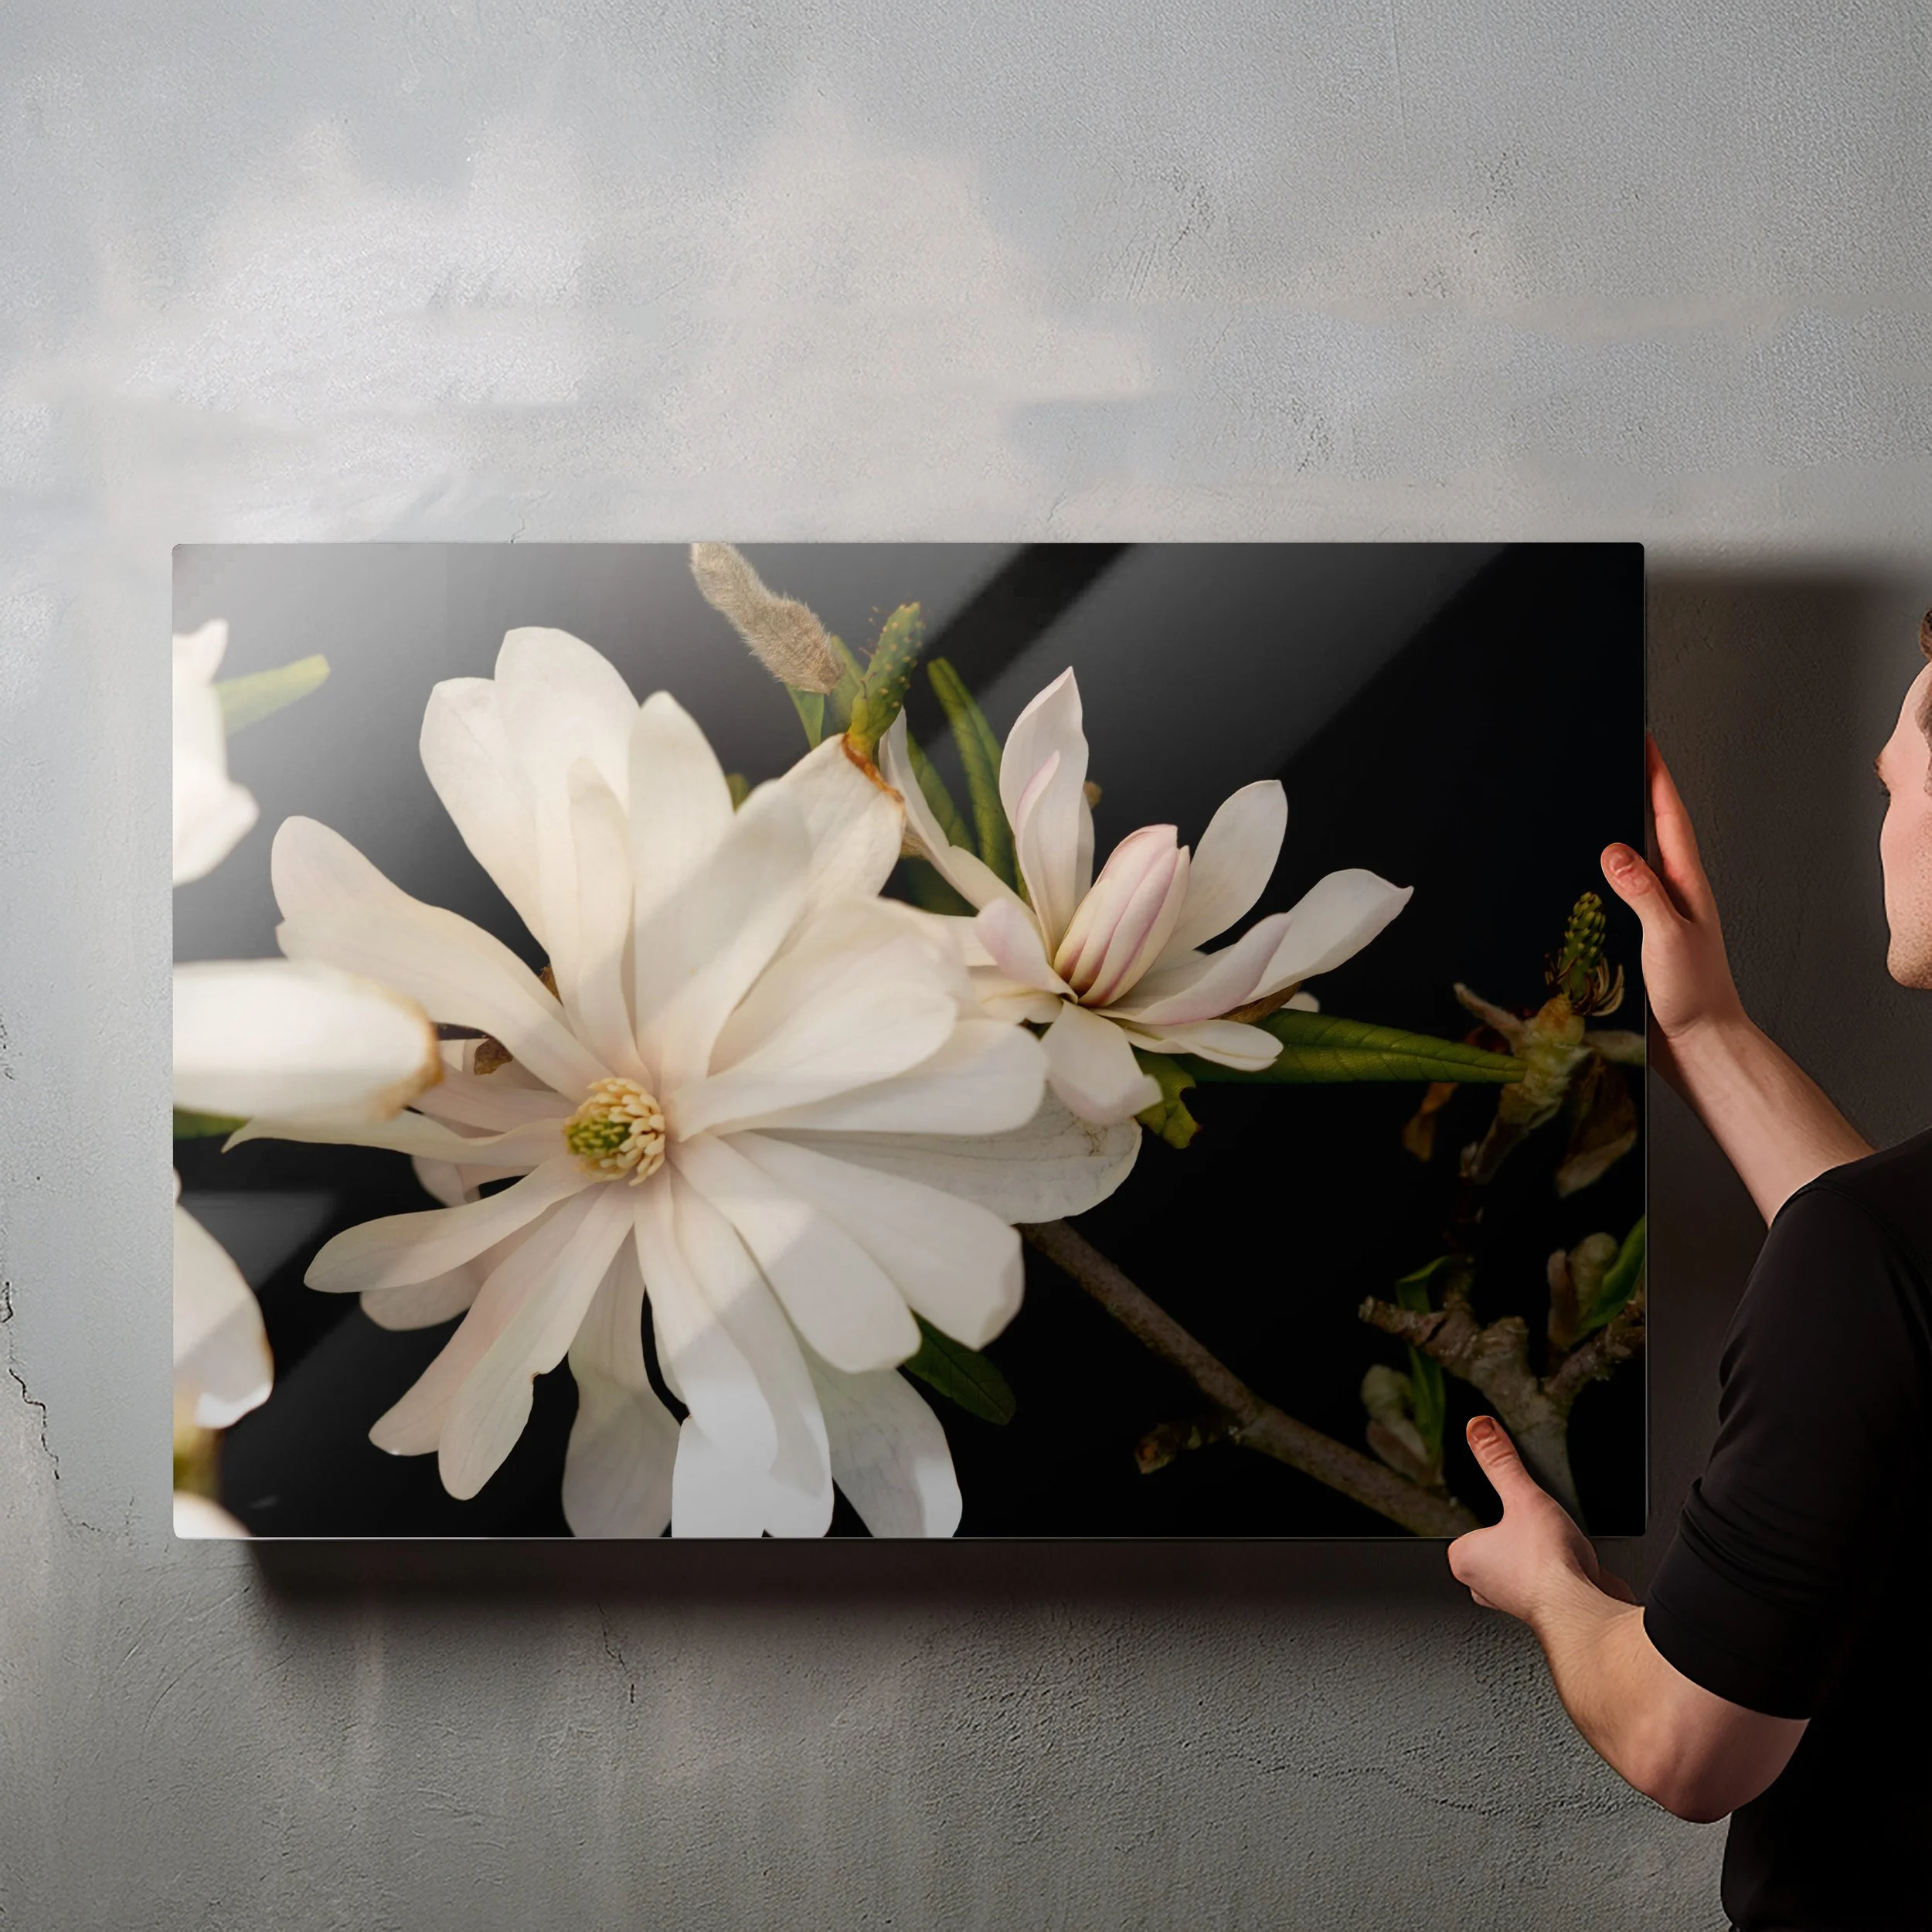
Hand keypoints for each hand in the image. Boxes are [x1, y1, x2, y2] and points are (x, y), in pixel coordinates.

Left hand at [1446, 1417, 1635, 1621]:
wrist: (1584, 1613)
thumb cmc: (1547, 1567)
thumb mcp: (1522, 1496)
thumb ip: (1500, 1462)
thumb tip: (1478, 1428)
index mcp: (1465, 1560)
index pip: (1471, 1525)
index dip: (1498, 1515)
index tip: (1515, 1513)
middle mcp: (1485, 1587)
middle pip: (1502, 1544)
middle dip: (1524, 1537)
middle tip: (1541, 1533)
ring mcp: (1516, 1603)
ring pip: (1529, 1566)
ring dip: (1549, 1558)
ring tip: (1562, 1551)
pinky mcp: (1549, 1613)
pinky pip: (1557, 1585)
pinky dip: (1571, 1575)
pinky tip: (1584, 1571)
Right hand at [1600, 737, 1745, 1070]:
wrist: (1700, 1045)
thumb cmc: (1694, 996)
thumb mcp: (1667, 937)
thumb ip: (1642, 893)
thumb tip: (1614, 849)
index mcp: (1685, 884)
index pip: (1669, 817)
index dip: (1656, 776)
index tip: (1644, 739)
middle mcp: (1674, 893)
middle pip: (1653, 828)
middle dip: (1638, 788)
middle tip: (1620, 753)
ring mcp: (1660, 914)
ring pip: (1636, 859)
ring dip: (1621, 827)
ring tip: (1601, 797)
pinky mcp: (1643, 937)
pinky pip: (1622, 892)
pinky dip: (1606, 872)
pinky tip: (1588, 872)